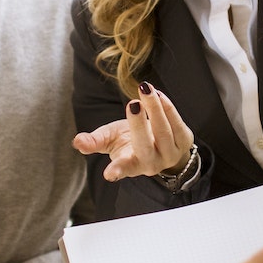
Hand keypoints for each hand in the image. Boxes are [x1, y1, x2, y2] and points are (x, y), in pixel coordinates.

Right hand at [72, 84, 194, 181]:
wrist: (159, 142)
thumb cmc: (130, 140)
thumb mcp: (110, 140)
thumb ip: (94, 141)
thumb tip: (77, 142)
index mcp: (131, 165)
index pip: (124, 169)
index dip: (117, 170)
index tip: (109, 174)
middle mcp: (152, 163)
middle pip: (145, 146)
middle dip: (139, 125)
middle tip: (132, 104)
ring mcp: (170, 153)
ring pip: (164, 131)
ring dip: (155, 108)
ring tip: (144, 88)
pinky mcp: (184, 140)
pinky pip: (177, 123)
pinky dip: (167, 107)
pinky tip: (157, 94)